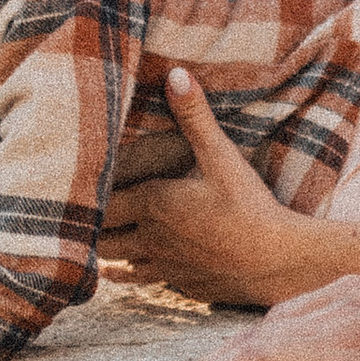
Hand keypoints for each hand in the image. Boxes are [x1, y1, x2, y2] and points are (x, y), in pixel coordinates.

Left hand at [102, 68, 323, 304]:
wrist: (279, 261)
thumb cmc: (250, 206)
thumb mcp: (222, 156)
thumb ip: (195, 117)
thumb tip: (176, 74)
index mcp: (153, 205)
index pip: (100, 203)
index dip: (88, 196)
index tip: (80, 186)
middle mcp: (151, 240)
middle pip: (101, 239)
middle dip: (94, 228)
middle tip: (90, 213)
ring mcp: (165, 268)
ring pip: (117, 266)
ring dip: (108, 254)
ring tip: (101, 243)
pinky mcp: (182, 286)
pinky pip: (145, 282)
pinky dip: (134, 274)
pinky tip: (133, 269)